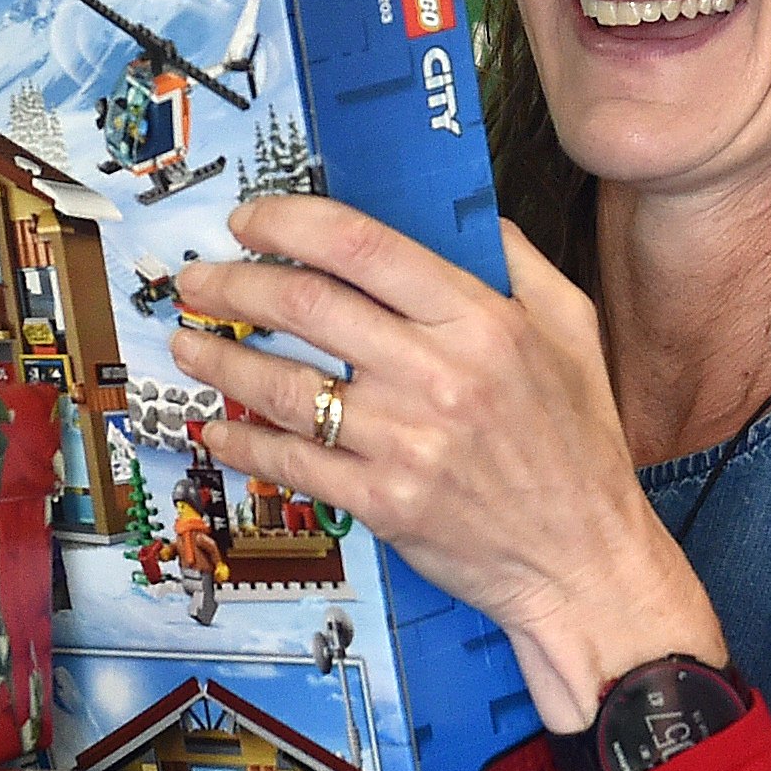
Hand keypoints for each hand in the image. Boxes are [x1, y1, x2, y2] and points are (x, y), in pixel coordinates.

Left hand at [168, 197, 725, 728]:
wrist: (583, 559)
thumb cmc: (580, 443)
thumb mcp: (573, 330)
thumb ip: (518, 261)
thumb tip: (462, 212)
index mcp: (481, 320)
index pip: (363, 248)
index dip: (290, 223)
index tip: (249, 219)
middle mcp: (437, 374)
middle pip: (307, 305)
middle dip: (235, 282)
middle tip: (199, 279)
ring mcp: (405, 442)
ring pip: (286, 383)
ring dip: (221, 357)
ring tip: (186, 342)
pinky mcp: (382, 500)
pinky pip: (292, 461)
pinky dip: (243, 440)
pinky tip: (216, 426)